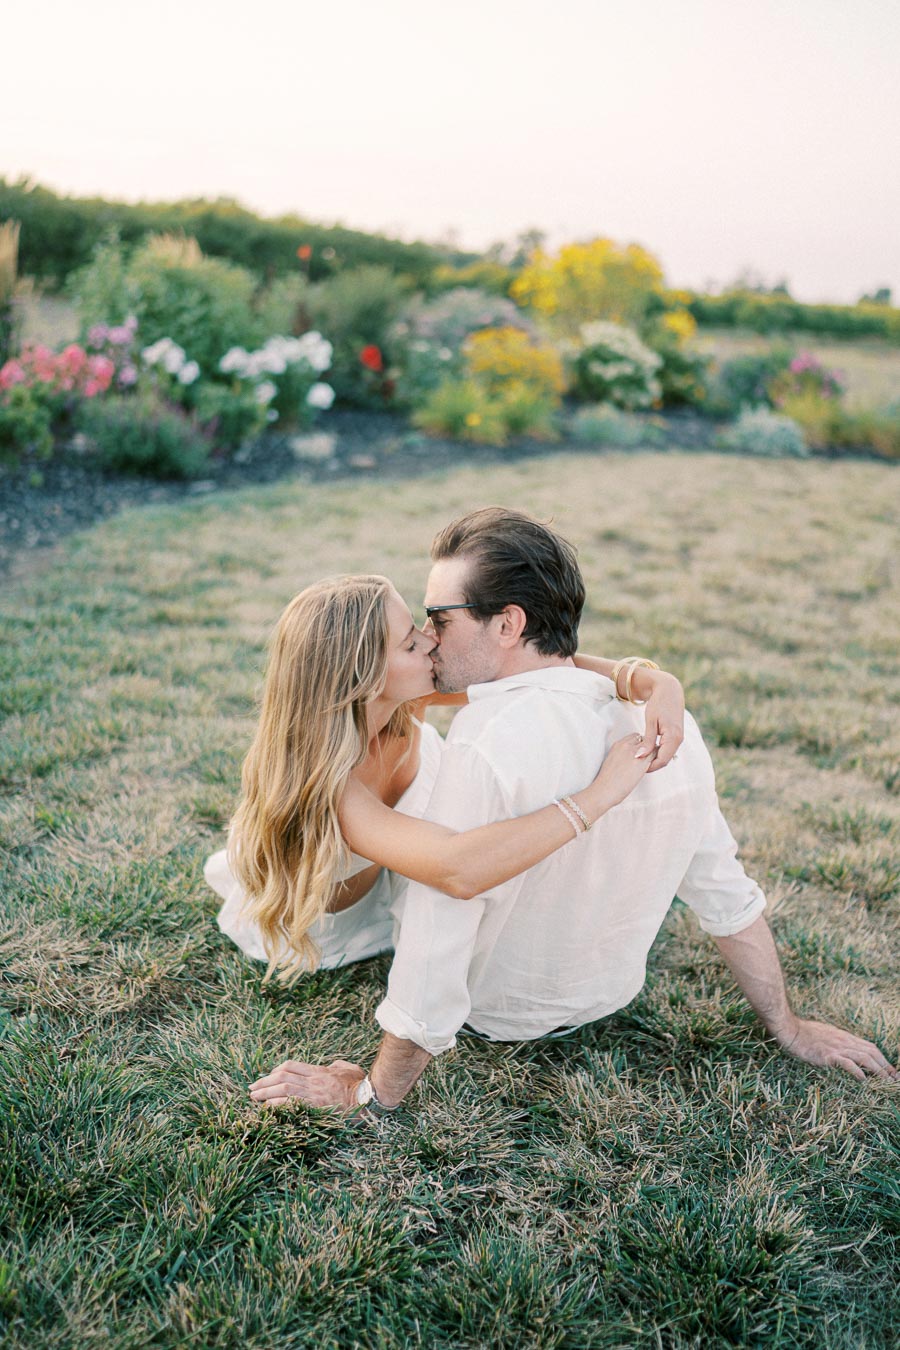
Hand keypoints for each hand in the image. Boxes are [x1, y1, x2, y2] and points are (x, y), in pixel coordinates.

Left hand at [249, 1058, 364, 1108]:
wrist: (367, 1099)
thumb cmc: (360, 1084)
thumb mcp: (349, 1068)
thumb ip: (337, 1065)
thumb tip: (332, 1065)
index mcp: (319, 1071)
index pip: (291, 1066)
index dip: (276, 1070)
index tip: (268, 1076)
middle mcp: (313, 1081)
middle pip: (282, 1077)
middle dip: (264, 1082)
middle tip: (252, 1087)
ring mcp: (313, 1094)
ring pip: (283, 1089)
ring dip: (265, 1093)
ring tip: (254, 1097)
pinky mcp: (314, 1107)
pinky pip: (291, 1104)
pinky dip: (277, 1104)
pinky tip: (267, 1107)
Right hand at [594, 732, 656, 807]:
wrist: (604, 790)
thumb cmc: (607, 780)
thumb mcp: (611, 760)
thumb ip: (622, 753)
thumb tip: (632, 756)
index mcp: (618, 744)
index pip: (635, 736)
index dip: (639, 745)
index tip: (639, 753)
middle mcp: (626, 746)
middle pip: (644, 739)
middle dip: (646, 748)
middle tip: (644, 759)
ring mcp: (635, 753)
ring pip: (651, 746)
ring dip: (651, 754)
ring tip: (646, 764)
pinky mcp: (642, 763)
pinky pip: (654, 756)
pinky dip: (654, 760)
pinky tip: (648, 768)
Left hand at [636, 671, 684, 771]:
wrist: (670, 690)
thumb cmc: (659, 703)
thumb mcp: (651, 722)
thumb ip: (647, 741)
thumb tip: (640, 757)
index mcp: (673, 737)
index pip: (662, 760)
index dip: (650, 767)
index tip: (636, 767)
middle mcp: (679, 740)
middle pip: (665, 760)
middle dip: (651, 764)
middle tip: (636, 764)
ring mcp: (679, 738)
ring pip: (666, 755)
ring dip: (654, 758)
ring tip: (640, 756)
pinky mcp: (677, 735)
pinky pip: (668, 748)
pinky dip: (658, 751)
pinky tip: (647, 749)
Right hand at [778, 1018, 896, 1080]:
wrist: (790, 1029)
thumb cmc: (804, 1034)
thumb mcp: (826, 1035)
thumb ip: (837, 1043)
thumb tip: (845, 1052)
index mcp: (845, 1037)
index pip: (870, 1047)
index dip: (882, 1059)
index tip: (890, 1070)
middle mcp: (844, 1041)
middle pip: (871, 1052)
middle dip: (885, 1066)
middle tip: (894, 1079)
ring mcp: (837, 1047)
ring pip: (864, 1057)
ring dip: (878, 1070)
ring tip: (886, 1082)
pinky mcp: (827, 1055)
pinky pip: (846, 1062)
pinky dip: (857, 1071)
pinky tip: (863, 1079)